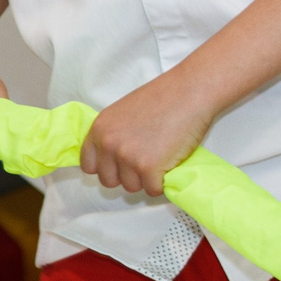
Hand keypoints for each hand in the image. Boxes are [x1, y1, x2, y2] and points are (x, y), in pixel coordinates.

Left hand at [82, 70, 216, 195]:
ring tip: (162, 158)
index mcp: (99, 129)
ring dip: (147, 179)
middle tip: (146, 161)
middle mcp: (109, 144)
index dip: (107, 167)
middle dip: (127, 176)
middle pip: (109, 181)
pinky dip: (163, 182)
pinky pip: (153, 189)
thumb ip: (114, 133)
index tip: (120, 165)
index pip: (89, 165)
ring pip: (132, 187)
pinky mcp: (148, 168)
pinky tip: (171, 164)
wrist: (191, 91)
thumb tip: (115, 156)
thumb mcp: (125, 111)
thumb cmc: (166, 96)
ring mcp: (128, 157)